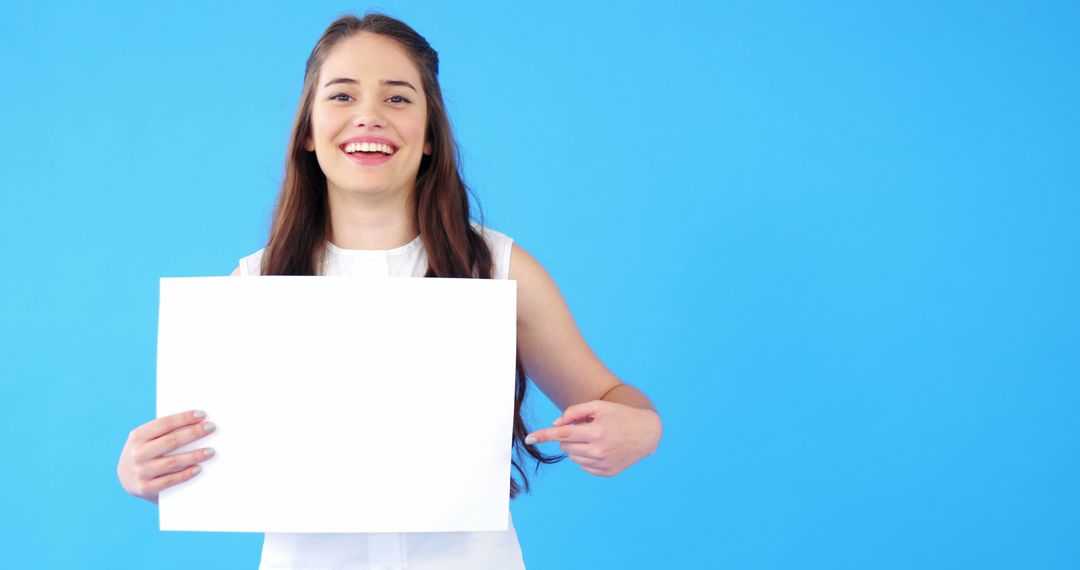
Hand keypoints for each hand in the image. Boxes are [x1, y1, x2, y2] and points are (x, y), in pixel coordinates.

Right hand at [117, 410, 217, 503]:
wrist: (126, 481)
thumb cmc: (146, 453)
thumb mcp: (147, 440)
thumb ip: (164, 433)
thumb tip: (197, 422)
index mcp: (137, 437)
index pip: (164, 424)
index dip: (184, 418)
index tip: (202, 414)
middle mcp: (137, 454)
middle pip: (171, 441)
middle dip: (194, 433)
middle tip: (211, 428)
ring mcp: (140, 472)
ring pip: (172, 462)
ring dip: (194, 455)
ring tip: (211, 451)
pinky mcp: (145, 488)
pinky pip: (170, 480)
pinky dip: (185, 474)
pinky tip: (198, 468)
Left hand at [525, 400, 661, 476]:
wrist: (647, 433)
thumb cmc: (620, 415)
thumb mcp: (599, 406)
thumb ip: (574, 412)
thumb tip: (555, 425)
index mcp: (597, 432)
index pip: (562, 435)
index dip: (543, 436)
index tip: (528, 439)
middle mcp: (599, 450)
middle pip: (565, 446)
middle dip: (569, 437)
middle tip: (585, 428)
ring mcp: (603, 464)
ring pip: (572, 457)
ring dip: (577, 447)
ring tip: (595, 437)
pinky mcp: (606, 473)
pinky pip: (583, 466)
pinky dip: (586, 456)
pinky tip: (601, 448)